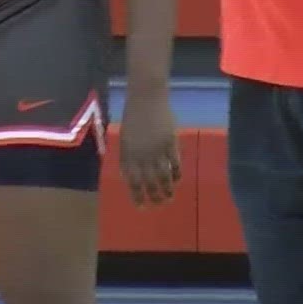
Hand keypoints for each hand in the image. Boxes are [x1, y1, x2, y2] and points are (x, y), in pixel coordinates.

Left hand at [118, 89, 180, 207]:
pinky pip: (174, 164)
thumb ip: (129, 156)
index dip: (137, 195)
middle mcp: (141, 155)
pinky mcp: (170, 143)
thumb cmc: (134, 115)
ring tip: (169, 198)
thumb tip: (133, 175)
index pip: (132, 181)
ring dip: (166, 190)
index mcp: (128, 154)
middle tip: (158, 205)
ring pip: (163, 176)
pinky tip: (177, 181)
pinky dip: (176, 175)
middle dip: (153, 197)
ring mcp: (157, 150)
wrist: (146, 97)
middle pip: (148, 182)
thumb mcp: (125, 137)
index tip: (141, 206)